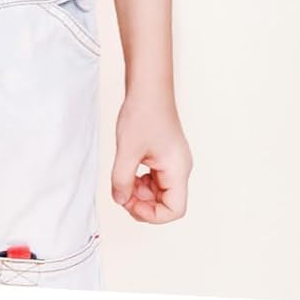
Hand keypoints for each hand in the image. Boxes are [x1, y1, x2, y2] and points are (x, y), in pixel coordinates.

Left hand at [112, 94, 190, 223]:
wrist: (148, 85)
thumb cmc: (142, 112)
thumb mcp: (127, 149)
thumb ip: (122, 179)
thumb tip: (119, 200)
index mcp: (178, 170)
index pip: (174, 210)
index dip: (152, 214)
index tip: (129, 203)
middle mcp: (179, 168)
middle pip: (166, 202)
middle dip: (143, 202)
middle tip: (121, 191)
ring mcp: (172, 161)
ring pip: (159, 191)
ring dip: (140, 191)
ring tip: (124, 178)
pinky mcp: (164, 154)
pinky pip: (155, 178)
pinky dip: (141, 179)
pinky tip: (128, 168)